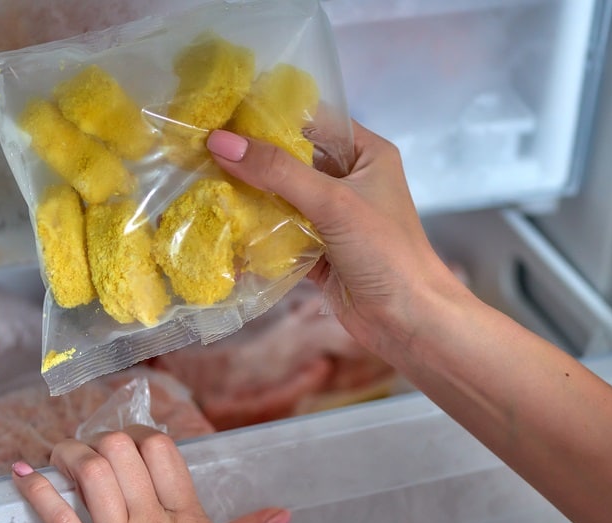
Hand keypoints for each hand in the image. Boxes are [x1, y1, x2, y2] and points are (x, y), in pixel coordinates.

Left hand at [12, 425, 288, 522]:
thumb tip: (279, 514)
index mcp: (188, 515)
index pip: (160, 449)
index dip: (136, 435)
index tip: (124, 443)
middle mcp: (152, 522)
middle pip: (120, 451)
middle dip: (98, 442)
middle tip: (88, 453)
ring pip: (90, 475)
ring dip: (67, 456)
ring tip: (58, 457)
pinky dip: (37, 494)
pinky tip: (22, 477)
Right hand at [207, 123, 461, 357]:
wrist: (409, 321)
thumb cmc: (386, 252)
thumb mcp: (333, 202)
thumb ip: (277, 172)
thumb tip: (221, 142)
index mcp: (366, 154)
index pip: (314, 121)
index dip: (272, 115)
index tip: (224, 113)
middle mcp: (350, 181)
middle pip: (292, 161)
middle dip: (252, 160)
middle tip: (202, 151)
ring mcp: (333, 218)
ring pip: (283, 199)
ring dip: (250, 198)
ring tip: (203, 185)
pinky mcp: (319, 252)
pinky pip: (281, 235)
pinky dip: (257, 235)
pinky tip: (222, 228)